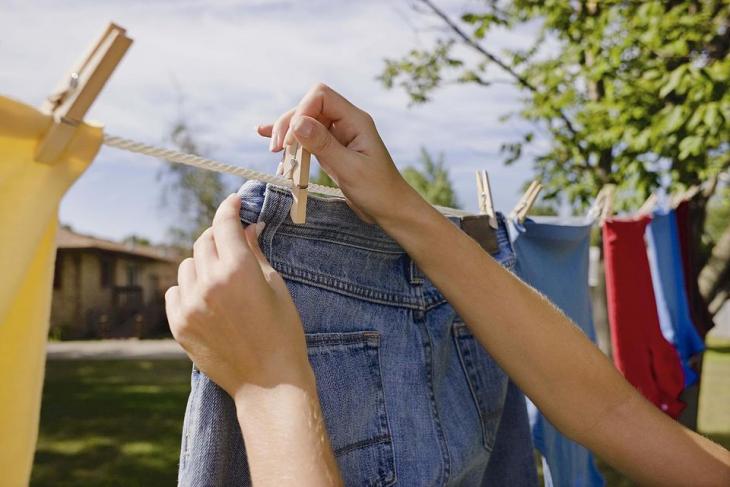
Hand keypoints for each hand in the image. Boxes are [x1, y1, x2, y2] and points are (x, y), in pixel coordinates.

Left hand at [165, 194, 312, 398]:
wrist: (269, 383)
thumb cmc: (283, 333)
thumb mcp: (276, 287)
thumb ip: (255, 253)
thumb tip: (246, 227)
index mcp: (238, 270)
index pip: (225, 223)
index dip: (229, 208)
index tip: (234, 202)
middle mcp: (209, 283)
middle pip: (204, 241)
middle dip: (219, 236)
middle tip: (232, 241)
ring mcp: (190, 305)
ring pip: (187, 265)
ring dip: (202, 263)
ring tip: (221, 277)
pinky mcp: (179, 325)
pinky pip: (175, 291)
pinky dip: (188, 288)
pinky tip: (206, 297)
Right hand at [256, 83, 421, 223]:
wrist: (390, 210)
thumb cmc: (378, 191)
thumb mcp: (350, 169)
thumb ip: (324, 145)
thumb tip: (297, 123)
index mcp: (355, 120)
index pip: (320, 96)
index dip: (301, 112)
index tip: (289, 140)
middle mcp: (345, 123)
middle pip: (308, 107)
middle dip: (289, 124)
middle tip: (276, 149)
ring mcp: (337, 136)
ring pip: (304, 123)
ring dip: (287, 136)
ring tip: (276, 154)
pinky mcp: (330, 149)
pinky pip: (305, 139)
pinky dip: (289, 139)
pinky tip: (264, 134)